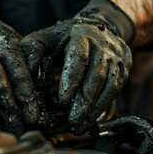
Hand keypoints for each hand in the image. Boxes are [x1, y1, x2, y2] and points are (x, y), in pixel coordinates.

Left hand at [21, 0, 133, 133]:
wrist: (96, 28)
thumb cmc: (62, 38)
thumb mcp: (43, 38)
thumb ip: (31, 53)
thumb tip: (28, 76)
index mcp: (82, 34)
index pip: (79, 58)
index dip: (72, 80)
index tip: (63, 100)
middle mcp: (104, 44)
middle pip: (96, 75)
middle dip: (84, 101)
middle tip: (72, 121)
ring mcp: (117, 57)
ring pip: (109, 85)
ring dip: (94, 108)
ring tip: (79, 125)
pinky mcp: (123, 68)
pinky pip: (115, 90)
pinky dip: (102, 106)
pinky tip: (89, 119)